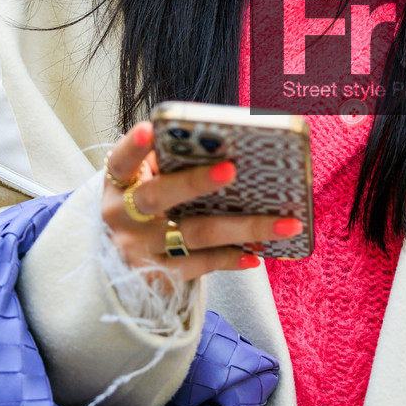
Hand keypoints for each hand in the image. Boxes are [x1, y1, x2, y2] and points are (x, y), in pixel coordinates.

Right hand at [100, 121, 303, 282]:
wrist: (119, 260)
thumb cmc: (146, 202)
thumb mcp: (145, 181)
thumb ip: (170, 163)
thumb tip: (223, 146)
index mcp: (119, 182)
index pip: (121, 160)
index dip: (134, 145)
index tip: (151, 128)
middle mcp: (121, 217)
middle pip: (158, 197)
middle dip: (195, 182)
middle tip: (232, 169)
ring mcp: (136, 251)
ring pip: (194, 235)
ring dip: (243, 228)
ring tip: (286, 223)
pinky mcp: (155, 277)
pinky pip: (199, 266)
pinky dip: (229, 258)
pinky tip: (256, 254)